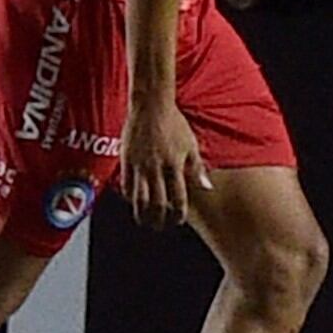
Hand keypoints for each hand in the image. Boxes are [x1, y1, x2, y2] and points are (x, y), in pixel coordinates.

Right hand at [118, 95, 210, 229]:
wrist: (150, 106)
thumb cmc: (173, 122)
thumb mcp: (191, 144)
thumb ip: (197, 168)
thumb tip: (207, 187)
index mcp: (174, 166)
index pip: (177, 199)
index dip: (177, 214)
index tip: (177, 220)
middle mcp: (156, 168)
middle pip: (157, 204)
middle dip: (159, 220)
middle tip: (160, 226)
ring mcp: (139, 165)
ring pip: (139, 199)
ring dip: (142, 214)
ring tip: (144, 221)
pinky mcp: (126, 160)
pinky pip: (126, 185)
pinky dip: (129, 197)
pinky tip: (132, 202)